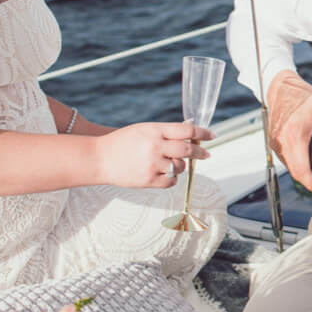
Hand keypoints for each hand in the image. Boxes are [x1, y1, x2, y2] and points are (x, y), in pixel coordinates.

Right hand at [94, 122, 212, 189]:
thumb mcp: (143, 130)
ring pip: (179, 167)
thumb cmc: (121, 142)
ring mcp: (152, 164)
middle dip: (200, 152)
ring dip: (180, 166)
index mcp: (154, 130)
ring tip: (170, 163)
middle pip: (187, 150)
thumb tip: (189, 136)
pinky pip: (171, 181)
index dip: (202, 133)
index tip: (212, 135)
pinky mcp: (149, 180)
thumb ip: (164, 132)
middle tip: (206, 154)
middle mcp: (155, 146)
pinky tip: (165, 174)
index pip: (186, 130)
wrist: (99, 158)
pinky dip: (171, 178)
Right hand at [266, 72, 311, 194]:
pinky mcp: (272, 142)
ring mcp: (275, 143)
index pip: (302, 169)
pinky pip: (284, 160)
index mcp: (295, 134)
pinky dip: (295, 165)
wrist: (281, 88)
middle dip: (309, 182)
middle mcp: (282, 141)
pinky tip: (304, 163)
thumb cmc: (302, 96)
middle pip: (295, 172)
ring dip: (301, 174)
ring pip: (289, 168)